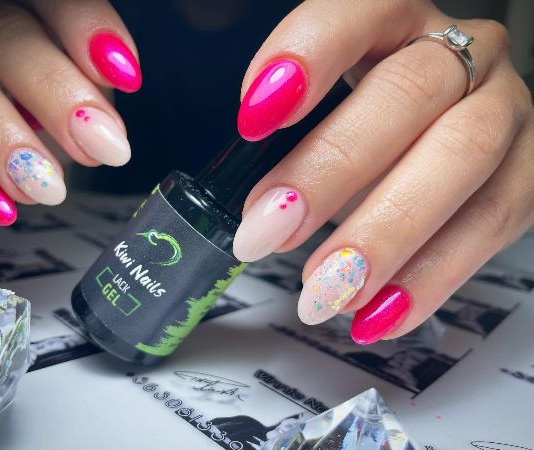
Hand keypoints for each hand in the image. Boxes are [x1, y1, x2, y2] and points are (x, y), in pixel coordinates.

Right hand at [0, 0, 139, 224]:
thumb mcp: (69, 86)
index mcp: (16, 4)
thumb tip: (104, 133)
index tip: (126, 77)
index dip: (86, 28)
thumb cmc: (32, 102)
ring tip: (47, 191)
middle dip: (55, 92)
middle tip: (103, 148)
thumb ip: (84, 91)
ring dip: (0, 138)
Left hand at [232, 0, 533, 342]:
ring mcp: (506, 110)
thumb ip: (294, 136)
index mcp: (397, 21)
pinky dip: (430, 276)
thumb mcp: (330, 102)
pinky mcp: (529, 172)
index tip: (254, 117)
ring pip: (460, 161)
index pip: (358, 11)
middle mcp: (463, 55)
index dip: (307, 56)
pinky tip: (379, 312)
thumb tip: (260, 212)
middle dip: (331, 171)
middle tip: (270, 230)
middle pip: (407, 95)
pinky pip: (491, 224)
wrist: (456, 123)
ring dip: (385, 236)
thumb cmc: (375, 112)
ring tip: (325, 291)